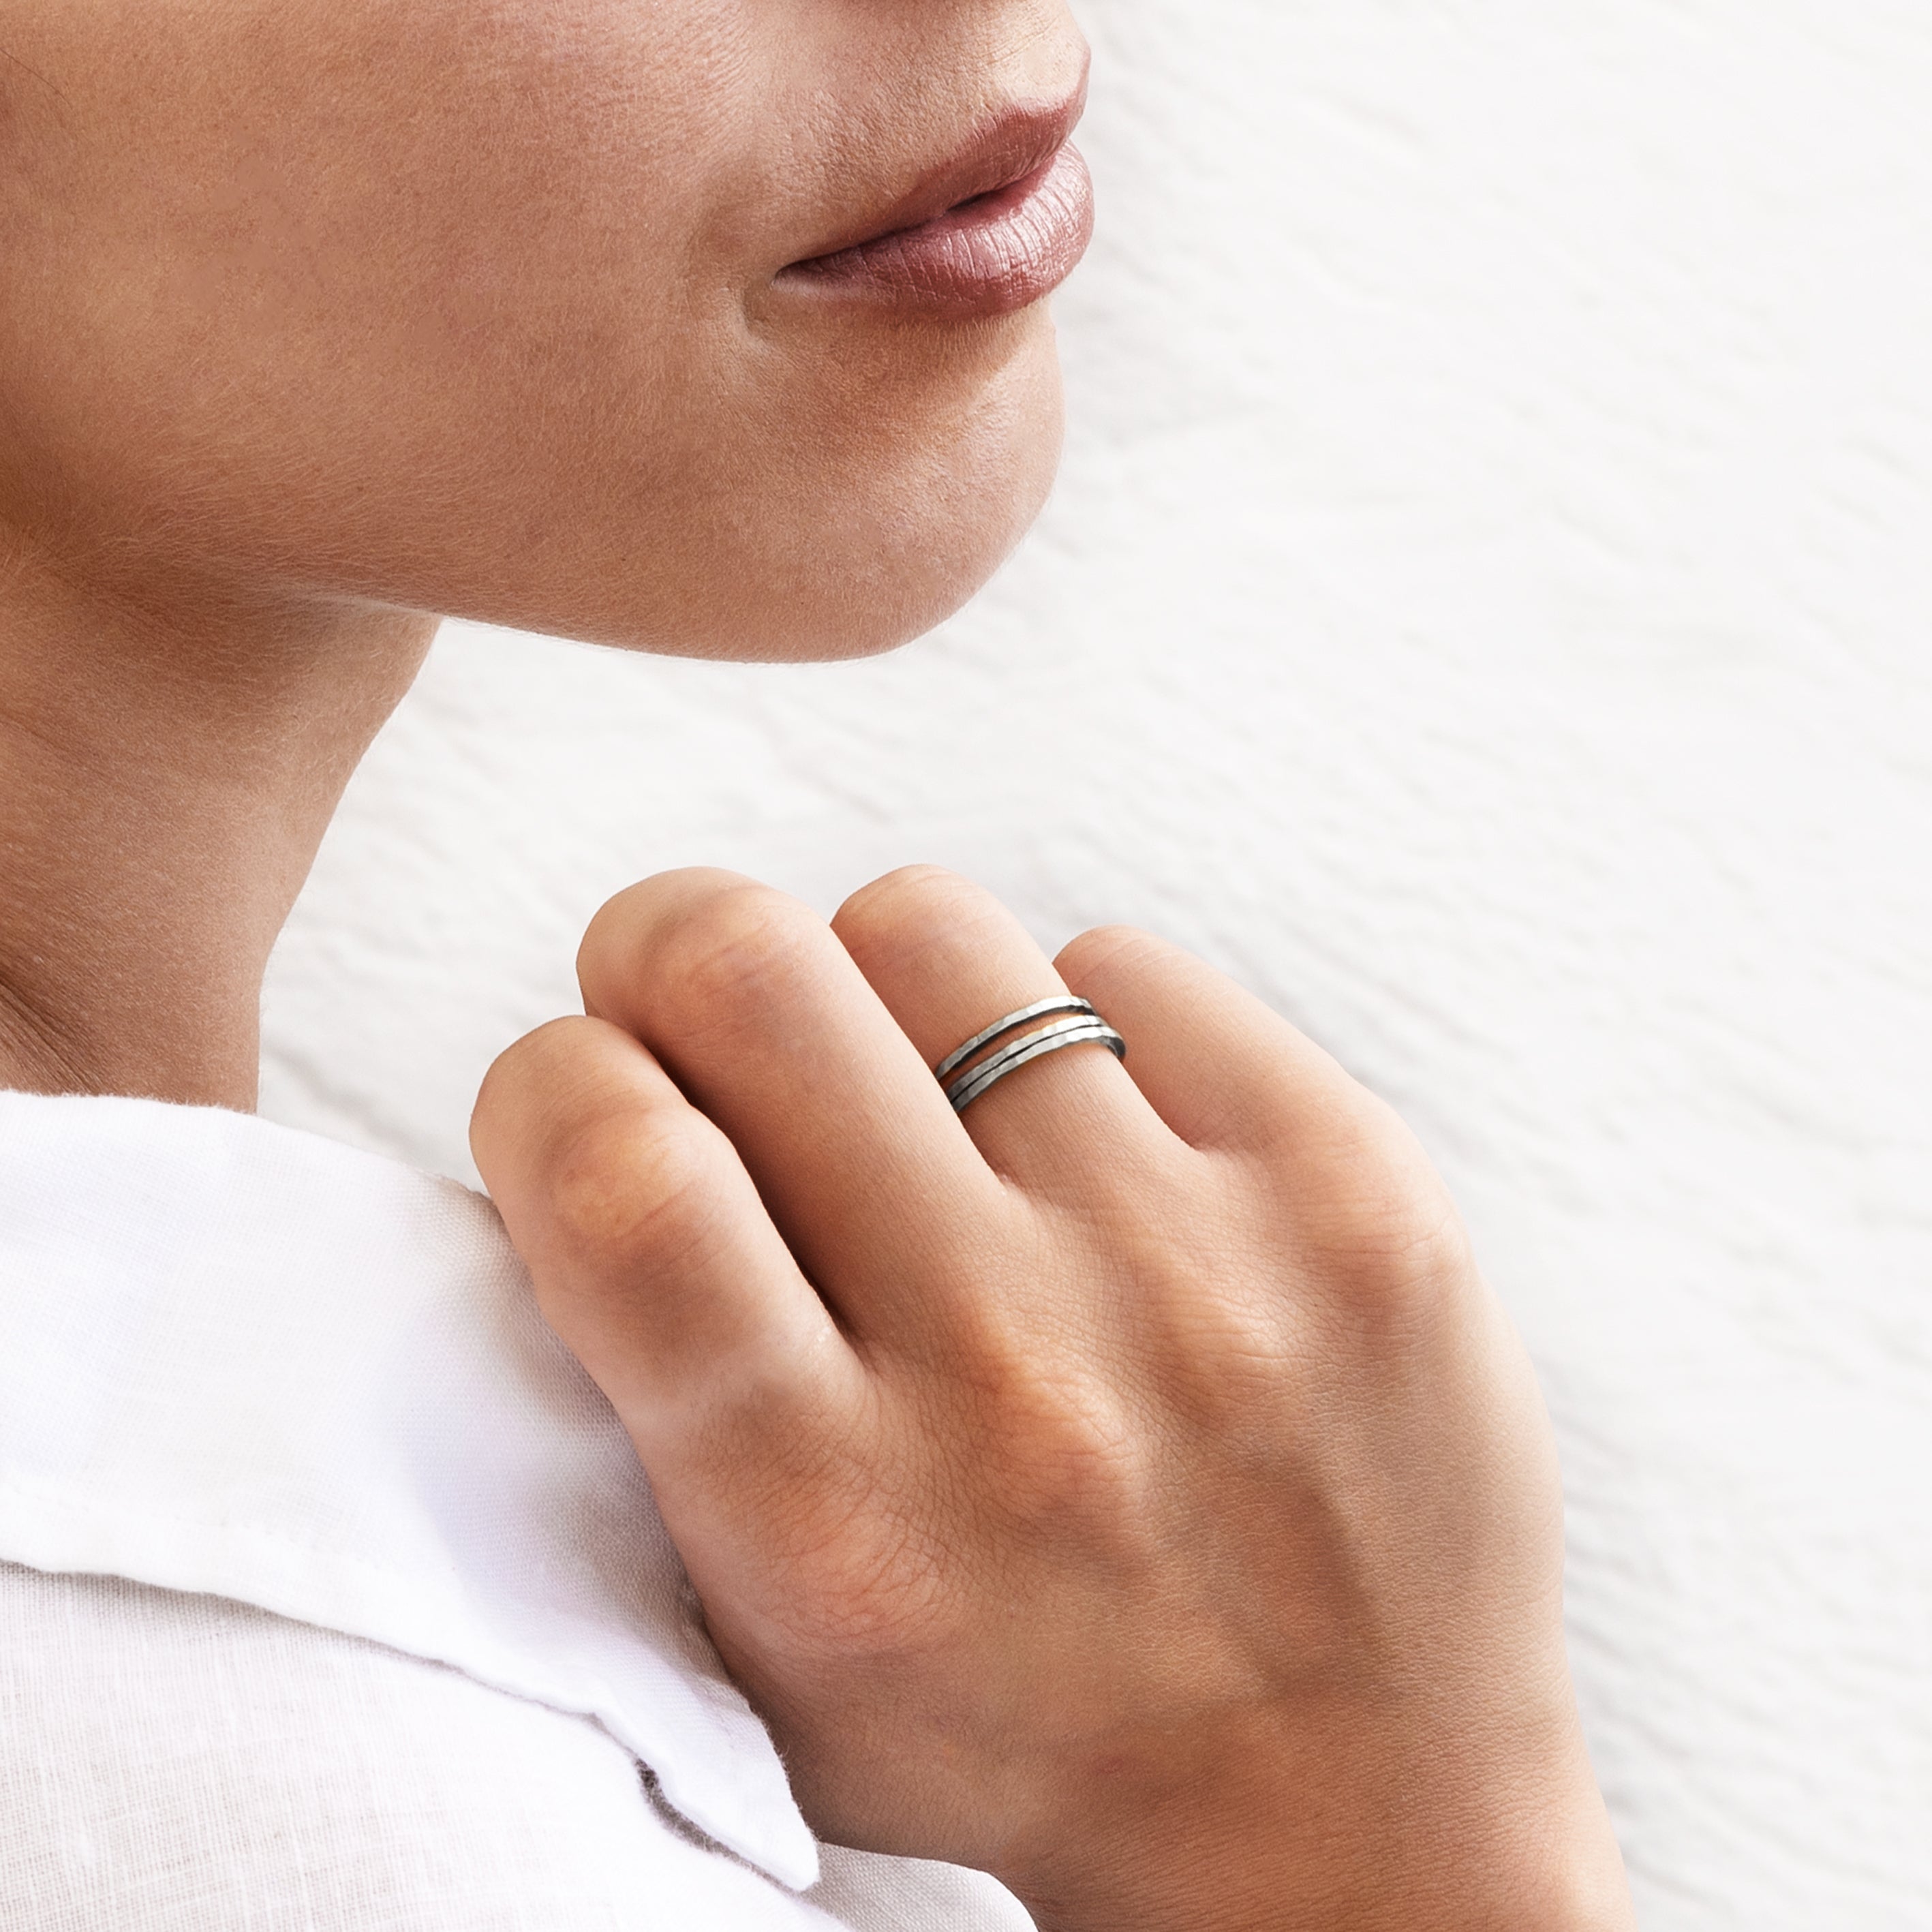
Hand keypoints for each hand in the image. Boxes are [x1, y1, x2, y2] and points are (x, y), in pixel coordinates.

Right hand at [471, 867, 1632, 1931]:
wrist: (1356, 1820)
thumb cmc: (1030, 1724)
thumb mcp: (773, 1648)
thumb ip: (651, 1412)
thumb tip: (577, 1133)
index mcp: (829, 1515)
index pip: (612, 1172)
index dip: (550, 1083)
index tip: (587, 1099)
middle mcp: (1012, 1373)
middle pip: (751, 976)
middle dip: (676, 943)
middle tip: (706, 1003)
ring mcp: (1201, 1264)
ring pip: (931, 931)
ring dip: (876, 982)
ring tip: (920, 1084)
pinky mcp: (1351, 1194)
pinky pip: (1126, 967)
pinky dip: (1069, 1015)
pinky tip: (1093, 1132)